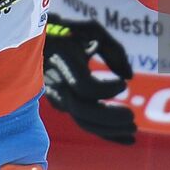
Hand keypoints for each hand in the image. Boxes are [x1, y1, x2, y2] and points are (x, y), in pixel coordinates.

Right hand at [41, 15, 136, 143]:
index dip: (106, 89)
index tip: (124, 83)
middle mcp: (57, 83)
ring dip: (109, 130)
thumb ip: (114, 49)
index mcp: (63, 62)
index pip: (84, 86)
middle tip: (133, 118)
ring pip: (83, 121)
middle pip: (82, 111)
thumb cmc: (69, 29)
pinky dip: (105, 132)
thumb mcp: (91, 29)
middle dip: (110, 118)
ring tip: (133, 131)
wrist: (36, 39)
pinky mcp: (63, 104)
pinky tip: (126, 139)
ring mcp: (58, 96)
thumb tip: (130, 76)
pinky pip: (85, 121)